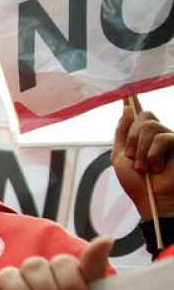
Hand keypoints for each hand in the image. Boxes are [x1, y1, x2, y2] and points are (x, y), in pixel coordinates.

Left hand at [112, 102, 173, 219]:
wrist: (151, 199)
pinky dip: (153, 155)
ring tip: (144, 167)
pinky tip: (156, 168)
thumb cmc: (137, 183)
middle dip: (132, 138)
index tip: (126, 90)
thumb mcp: (121, 157)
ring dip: (141, 150)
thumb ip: (122, 134)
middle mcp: (157, 134)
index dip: (132, 101)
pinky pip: (162, 138)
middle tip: (134, 159)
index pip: (138, 114)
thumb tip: (126, 109)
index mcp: (141, 136)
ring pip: (150, 127)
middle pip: (143, 116)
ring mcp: (170, 139)